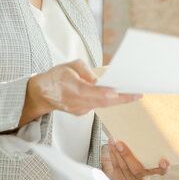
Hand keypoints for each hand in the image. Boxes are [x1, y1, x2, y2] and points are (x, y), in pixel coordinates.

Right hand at [19, 60, 140, 125]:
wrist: (41, 94)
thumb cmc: (55, 77)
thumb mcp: (69, 66)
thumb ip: (85, 72)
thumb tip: (100, 80)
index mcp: (70, 87)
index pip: (89, 92)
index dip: (102, 93)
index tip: (115, 92)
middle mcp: (75, 101)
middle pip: (100, 102)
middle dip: (120, 99)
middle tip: (137, 94)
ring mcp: (78, 109)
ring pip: (101, 106)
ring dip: (117, 101)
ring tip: (133, 94)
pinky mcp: (81, 113)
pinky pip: (96, 106)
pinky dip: (107, 101)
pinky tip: (117, 96)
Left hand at [101, 137, 168, 179]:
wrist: (118, 159)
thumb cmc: (134, 149)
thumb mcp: (139, 145)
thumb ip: (142, 140)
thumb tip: (139, 122)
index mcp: (153, 168)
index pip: (162, 171)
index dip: (164, 167)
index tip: (163, 161)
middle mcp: (145, 177)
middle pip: (138, 170)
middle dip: (127, 156)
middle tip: (120, 143)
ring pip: (125, 168)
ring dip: (117, 153)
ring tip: (113, 141)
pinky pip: (116, 168)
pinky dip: (112, 155)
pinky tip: (111, 145)